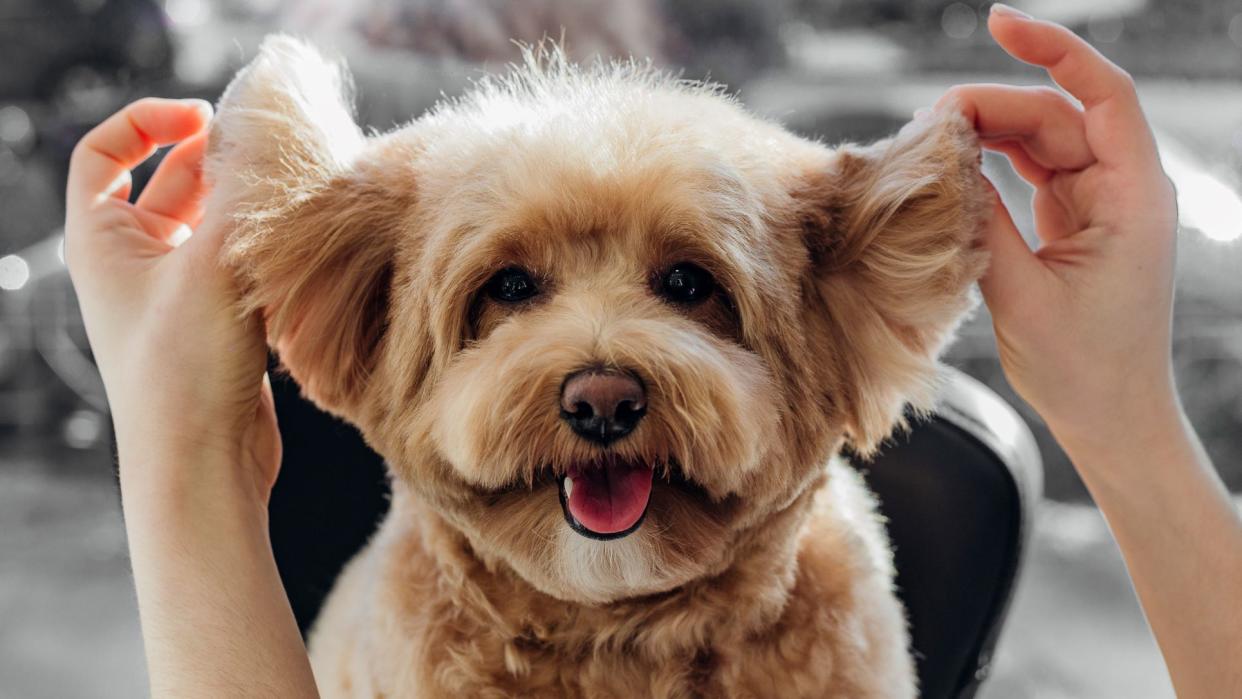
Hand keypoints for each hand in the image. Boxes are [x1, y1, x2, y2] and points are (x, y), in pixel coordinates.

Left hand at [65, 98, 279, 503]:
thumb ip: (239, 188)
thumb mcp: (211, 263)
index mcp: (102, 241)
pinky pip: (240, 263)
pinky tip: (302, 248)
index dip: (148, 121)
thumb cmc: (186, 369)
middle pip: (171, 182)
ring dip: (250, 206)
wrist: (201, 466)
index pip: (104, 152)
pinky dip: (266, 246)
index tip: (205, 116)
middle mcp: (134, 264)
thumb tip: (262, 118)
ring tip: (294, 197)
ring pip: (214, 224)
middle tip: (271, 153)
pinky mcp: (218, 323)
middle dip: (219, 160)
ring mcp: (177, 295)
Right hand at [937, 6, 1179, 456]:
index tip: (997, 25)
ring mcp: (1099, 206)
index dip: (1054, 50)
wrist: (1112, 419)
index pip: (1103, 95)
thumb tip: (949, 162)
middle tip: (927, 123)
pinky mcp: (1074, 225)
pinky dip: (992, 165)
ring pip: (1041, 141)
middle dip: (994, 105)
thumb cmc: (1083, 369)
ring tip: (932, 141)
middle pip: (1057, 115)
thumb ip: (985, 223)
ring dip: (988, 133)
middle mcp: (1123, 190)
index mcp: (1134, 198)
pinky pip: (1032, 174)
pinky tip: (955, 165)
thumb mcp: (1022, 296)